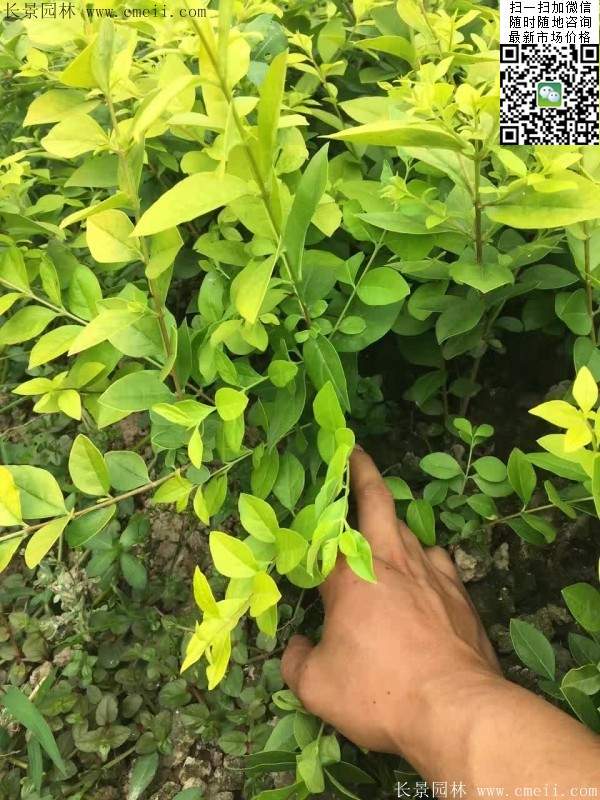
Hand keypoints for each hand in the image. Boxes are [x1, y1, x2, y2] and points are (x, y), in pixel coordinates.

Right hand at [281, 447, 501, 758]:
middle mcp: (392, 563)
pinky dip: (425, 559)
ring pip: (410, 531)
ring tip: (385, 531)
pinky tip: (424, 573)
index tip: (312, 486)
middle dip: (365, 472)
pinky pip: (438, 562)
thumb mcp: (318, 687)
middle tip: (356, 453)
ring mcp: (431, 575)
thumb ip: (297, 661)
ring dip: (394, 525)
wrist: (455, 709)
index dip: (317, 507)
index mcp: (351, 577)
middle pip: (379, 502)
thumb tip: (297, 646)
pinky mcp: (460, 595)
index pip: (326, 530)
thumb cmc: (379, 692)